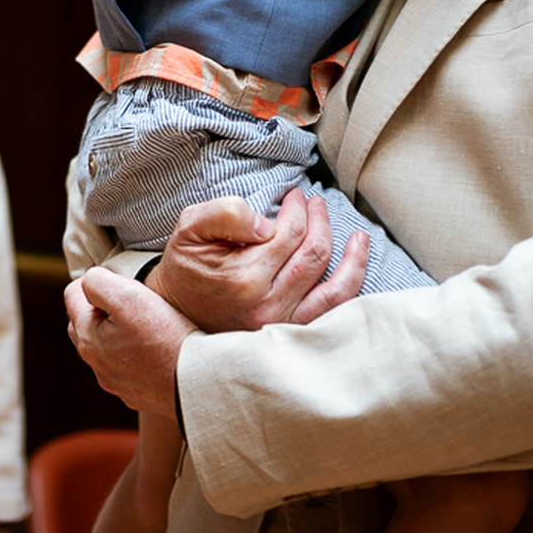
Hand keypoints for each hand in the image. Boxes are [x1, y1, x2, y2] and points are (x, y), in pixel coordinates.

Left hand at [64, 267, 195, 420]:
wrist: (197, 384)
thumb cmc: (164, 338)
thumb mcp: (127, 296)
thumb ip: (97, 282)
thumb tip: (89, 281)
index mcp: (87, 339)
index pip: (72, 293)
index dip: (94, 278)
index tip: (119, 278)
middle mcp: (97, 365)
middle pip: (84, 322)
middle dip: (100, 305)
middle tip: (129, 298)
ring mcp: (117, 383)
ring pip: (105, 346)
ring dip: (116, 331)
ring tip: (144, 322)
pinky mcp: (138, 393)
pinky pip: (128, 366)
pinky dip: (134, 354)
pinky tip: (155, 348)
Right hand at [150, 189, 368, 332]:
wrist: (174, 310)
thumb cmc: (186, 265)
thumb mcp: (191, 227)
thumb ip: (226, 213)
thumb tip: (267, 222)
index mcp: (244, 279)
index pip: (290, 233)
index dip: (298, 208)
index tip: (295, 196)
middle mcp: (267, 306)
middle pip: (314, 255)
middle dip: (320, 222)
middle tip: (315, 203)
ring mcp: (281, 326)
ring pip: (335, 289)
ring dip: (353, 259)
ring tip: (358, 236)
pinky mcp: (289, 336)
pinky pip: (331, 314)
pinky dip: (351, 290)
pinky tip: (356, 268)